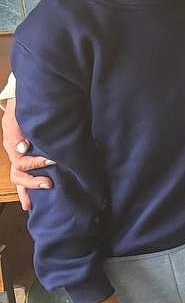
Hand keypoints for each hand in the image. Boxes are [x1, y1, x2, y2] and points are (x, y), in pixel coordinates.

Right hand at [2, 96, 53, 211]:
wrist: (28, 98)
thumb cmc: (26, 106)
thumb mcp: (20, 114)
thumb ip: (19, 130)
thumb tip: (22, 148)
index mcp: (13, 142)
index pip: (21, 160)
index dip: (36, 163)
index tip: (52, 160)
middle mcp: (15, 151)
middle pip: (17, 173)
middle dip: (31, 182)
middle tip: (48, 184)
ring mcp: (19, 154)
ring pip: (17, 178)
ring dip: (26, 190)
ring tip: (31, 204)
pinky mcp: (26, 155)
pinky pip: (22, 175)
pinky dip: (25, 189)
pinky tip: (30, 203)